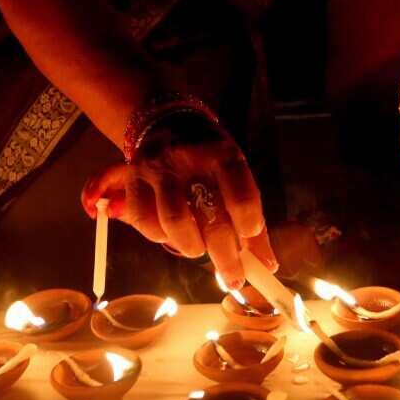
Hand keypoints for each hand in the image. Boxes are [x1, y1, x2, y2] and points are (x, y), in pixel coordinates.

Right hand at [81, 112, 277, 286]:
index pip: (242, 194)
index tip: (250, 239)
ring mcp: (158, 169)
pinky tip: (172, 236)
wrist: (166, 122)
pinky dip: (159, 237)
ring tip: (199, 250)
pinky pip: (144, 221)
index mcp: (223, 154)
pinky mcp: (133, 180)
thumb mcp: (236, 175)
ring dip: (190, 247)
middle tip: (233, 277)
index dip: (249, 223)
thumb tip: (267, 265)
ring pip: (173, 221)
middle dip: (225, 256)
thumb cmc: (209, 158)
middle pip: (209, 216)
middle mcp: (189, 159)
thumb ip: (252, 218)